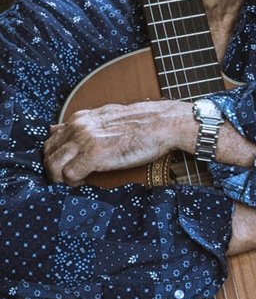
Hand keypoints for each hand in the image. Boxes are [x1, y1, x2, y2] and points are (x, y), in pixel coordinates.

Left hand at [44, 100, 192, 184]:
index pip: (52, 139)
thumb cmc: (144, 123)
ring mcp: (85, 140)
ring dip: (59, 178)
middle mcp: (79, 126)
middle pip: (48, 153)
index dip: (56, 155)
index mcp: (82, 118)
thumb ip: (82, 123)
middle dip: (53, 168)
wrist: (165, 124)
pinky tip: (85, 181)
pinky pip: (69, 175)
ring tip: (74, 181)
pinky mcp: (94, 155)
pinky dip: (73, 182)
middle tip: (66, 178)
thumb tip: (55, 128)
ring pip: (53, 165)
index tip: (66, 165)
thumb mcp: (108, 116)